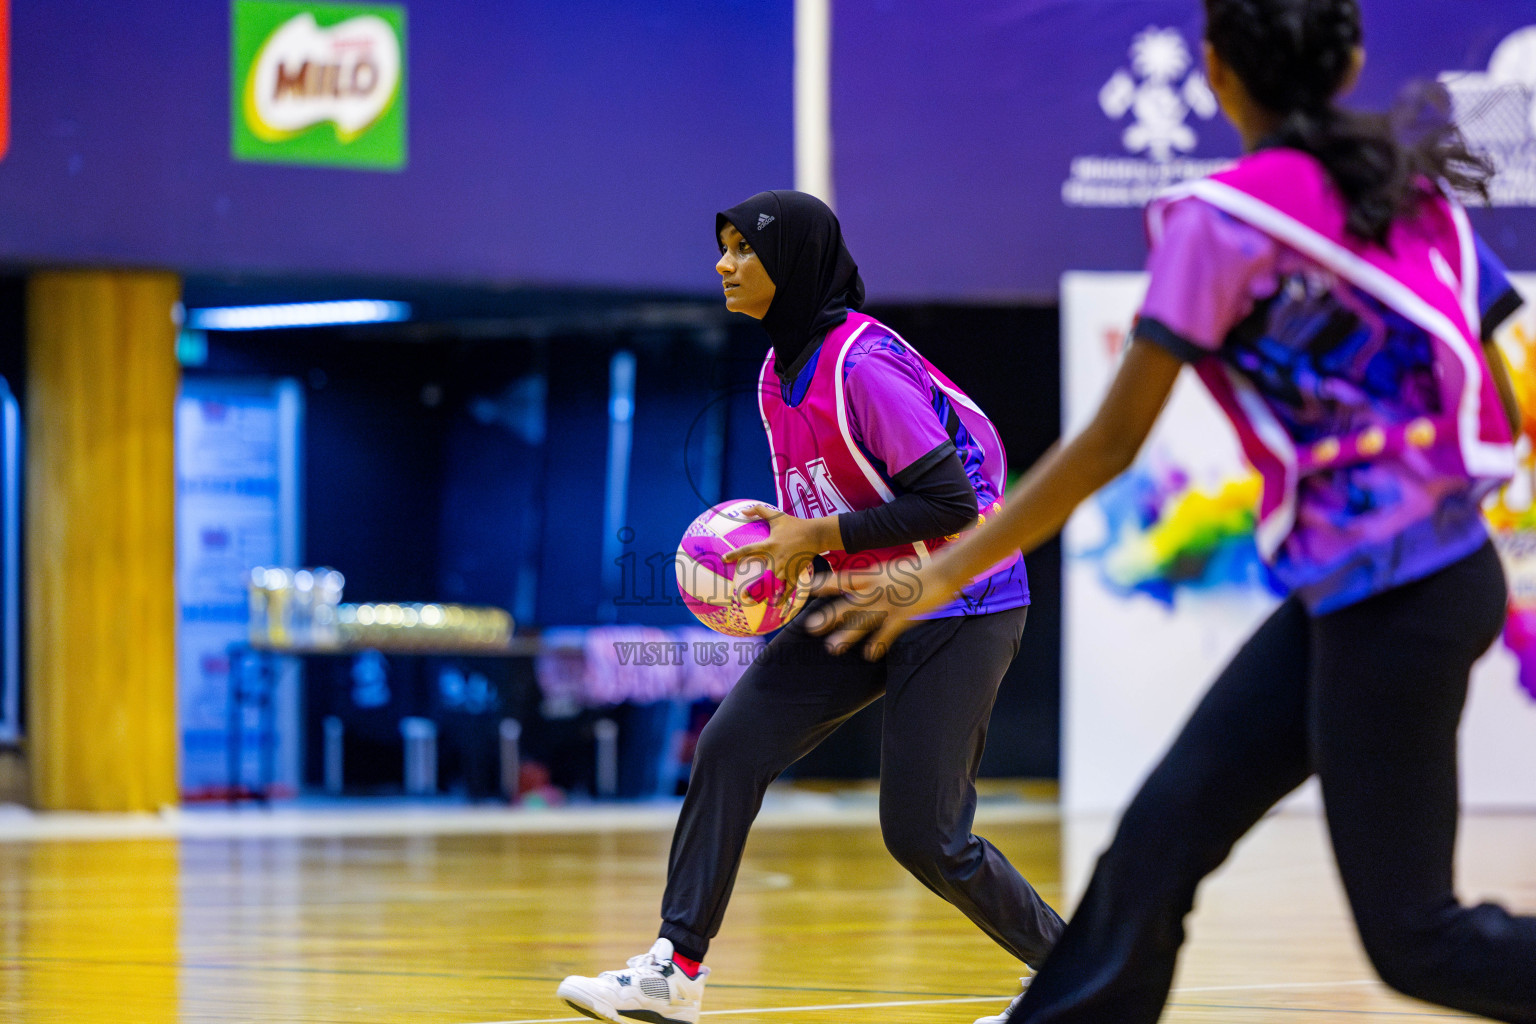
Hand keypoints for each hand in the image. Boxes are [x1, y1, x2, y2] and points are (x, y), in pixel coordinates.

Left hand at [721, 505, 835, 599]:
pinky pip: (789, 589)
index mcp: (769, 545)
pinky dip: (785, 599)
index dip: (736, 554)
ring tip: (756, 606)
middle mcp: (777, 558)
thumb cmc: (794, 524)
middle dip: (754, 587)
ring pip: (776, 585)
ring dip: (767, 596)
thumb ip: (759, 510)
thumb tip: (742, 510)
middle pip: (763, 575)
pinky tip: (779, 609)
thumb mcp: (776, 515)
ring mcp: (787, 568)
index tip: (724, 558)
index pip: (749, 550)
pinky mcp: (795, 573)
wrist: (815, 534)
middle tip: (742, 597)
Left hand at [808, 557, 963, 658]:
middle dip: (828, 616)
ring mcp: (889, 604)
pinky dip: (877, 644)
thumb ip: (873, 580)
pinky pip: (887, 633)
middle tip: (810, 627)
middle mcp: (876, 589)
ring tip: (832, 648)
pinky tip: (868, 656)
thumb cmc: (917, 571)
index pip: (843, 579)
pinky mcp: (903, 616)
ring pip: (863, 622)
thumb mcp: (889, 570)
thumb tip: (857, 587)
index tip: (808, 588)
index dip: (825, 583)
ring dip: (847, 636)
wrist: (943, 570)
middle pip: (847, 604)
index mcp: (872, 575)